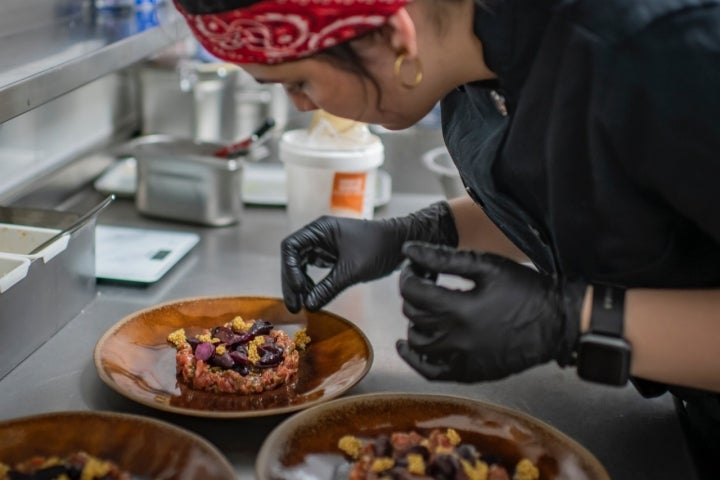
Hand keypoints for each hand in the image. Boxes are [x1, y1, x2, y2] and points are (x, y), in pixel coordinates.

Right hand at [280, 202, 457, 312]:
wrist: (402, 245)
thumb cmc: (379, 248)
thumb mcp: (352, 271)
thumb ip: (328, 288)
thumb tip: (309, 306)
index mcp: (320, 229)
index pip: (290, 247)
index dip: (289, 270)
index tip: (300, 289)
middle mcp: (319, 234)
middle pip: (292, 257)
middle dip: (292, 281)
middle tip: (295, 305)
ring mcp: (325, 244)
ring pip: (301, 264)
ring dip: (300, 283)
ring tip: (304, 303)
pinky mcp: (332, 254)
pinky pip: (313, 269)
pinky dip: (311, 282)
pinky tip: (313, 295)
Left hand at [396, 241, 583, 381]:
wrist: (557, 323)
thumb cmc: (525, 290)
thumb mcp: (486, 266)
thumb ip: (444, 258)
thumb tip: (409, 250)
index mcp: (460, 308)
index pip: (413, 291)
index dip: (408, 275)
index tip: (415, 267)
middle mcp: (457, 338)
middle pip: (414, 315)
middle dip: (412, 294)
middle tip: (423, 282)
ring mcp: (462, 359)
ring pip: (417, 344)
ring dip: (414, 323)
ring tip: (423, 308)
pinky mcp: (469, 372)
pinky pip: (430, 372)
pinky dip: (414, 360)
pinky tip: (409, 346)